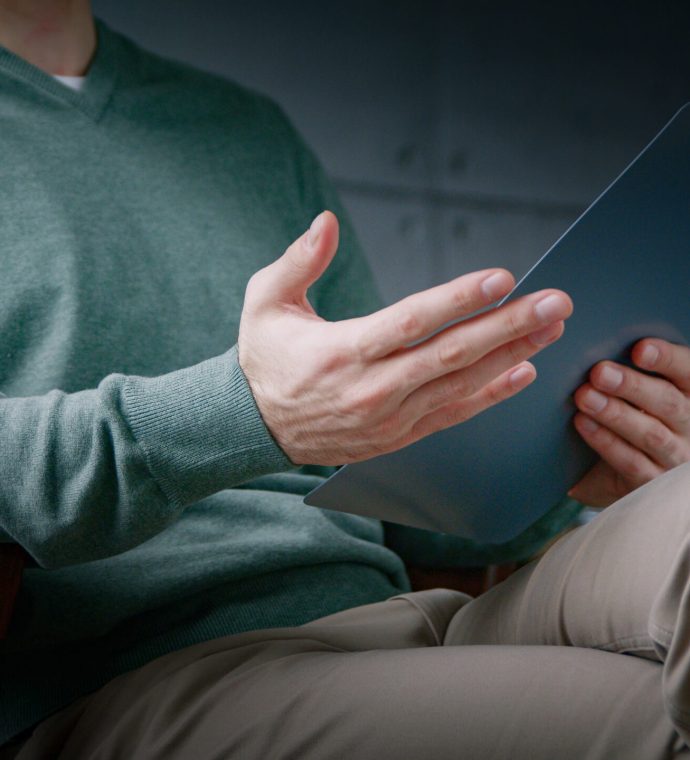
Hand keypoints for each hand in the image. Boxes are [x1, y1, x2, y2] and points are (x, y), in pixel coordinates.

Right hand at [238, 211, 572, 465]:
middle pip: (450, 354)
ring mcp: (387, 418)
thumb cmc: (263, 359)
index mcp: (341, 351)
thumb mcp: (264, 302)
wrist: (255, 427)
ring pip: (459, 386)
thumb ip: (299, 261)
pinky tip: (522, 373)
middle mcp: (371, 389)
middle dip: (508, 327)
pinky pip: (451, 416)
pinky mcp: (396, 436)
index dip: (458, 300)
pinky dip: (489, 395)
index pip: (411, 322)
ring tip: (550, 330)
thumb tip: (327, 222)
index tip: (502, 279)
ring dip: (510, 357)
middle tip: (554, 303)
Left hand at [569, 339, 689, 506]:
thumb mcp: (633, 394)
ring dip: (616, 414)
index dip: (667, 358)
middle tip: (599, 372)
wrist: (618, 476)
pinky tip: (584, 424)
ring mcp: (675, 457)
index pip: (688, 371)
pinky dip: (606, 441)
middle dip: (632, 385)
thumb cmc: (627, 421)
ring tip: (584, 397)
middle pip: (668, 402)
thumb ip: (624, 370)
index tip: (639, 349)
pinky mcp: (653, 484)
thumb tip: (593, 340)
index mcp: (689, 394)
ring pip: (651, 434)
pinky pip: (632, 462)